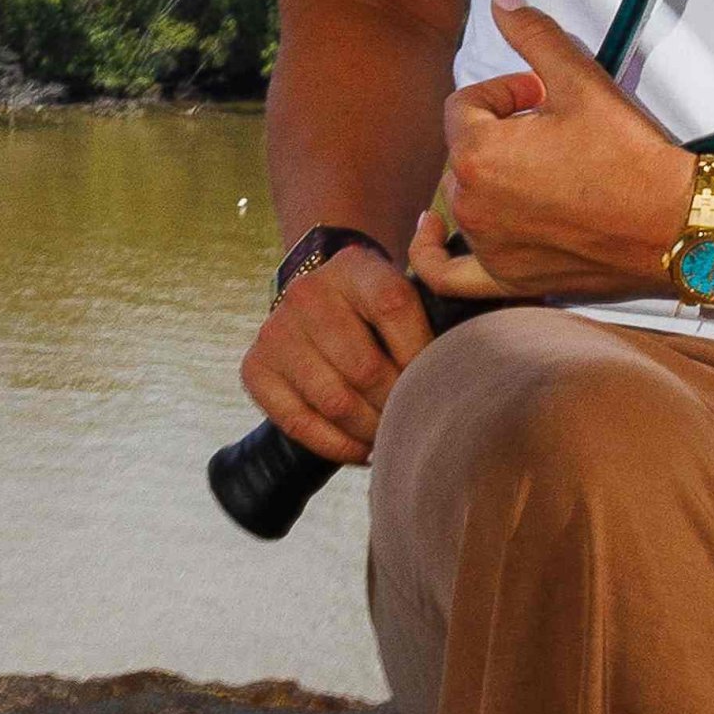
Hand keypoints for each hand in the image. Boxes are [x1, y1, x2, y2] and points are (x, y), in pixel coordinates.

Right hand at [237, 239, 434, 466]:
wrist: (321, 304)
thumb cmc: (381, 311)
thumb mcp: (408, 289)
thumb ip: (439, 302)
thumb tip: (458, 301)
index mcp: (353, 266)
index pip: (394, 306)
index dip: (421, 354)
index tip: (439, 383)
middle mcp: (307, 293)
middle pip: (364, 367)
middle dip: (399, 405)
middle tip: (418, 422)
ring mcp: (276, 330)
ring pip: (334, 401)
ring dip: (370, 430)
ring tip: (392, 436)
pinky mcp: (255, 367)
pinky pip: (298, 423)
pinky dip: (337, 446)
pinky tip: (362, 447)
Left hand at [416, 0, 694, 304]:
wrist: (676, 224)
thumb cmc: (628, 154)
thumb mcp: (579, 80)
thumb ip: (531, 34)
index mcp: (477, 153)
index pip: (465, 106)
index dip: (504, 94)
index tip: (543, 96)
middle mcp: (471, 203)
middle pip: (465, 151)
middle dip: (501, 134)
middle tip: (552, 132)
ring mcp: (487, 246)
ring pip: (466, 196)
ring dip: (491, 178)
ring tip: (539, 170)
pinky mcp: (508, 278)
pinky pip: (448, 274)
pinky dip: (432, 253)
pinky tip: (428, 232)